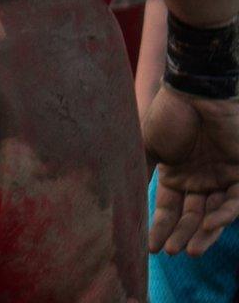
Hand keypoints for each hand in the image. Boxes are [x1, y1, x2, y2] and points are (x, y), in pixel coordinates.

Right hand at [146, 85, 238, 255]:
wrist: (197, 93)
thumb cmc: (170, 116)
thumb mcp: (149, 146)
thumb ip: (139, 170)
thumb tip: (118, 196)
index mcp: (176, 175)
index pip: (169, 209)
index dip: (160, 228)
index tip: (149, 248)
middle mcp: (199, 181)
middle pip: (193, 217)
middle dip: (182, 235)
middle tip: (172, 252)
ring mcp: (221, 178)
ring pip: (215, 214)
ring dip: (204, 233)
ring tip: (189, 250)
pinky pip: (237, 201)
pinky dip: (224, 214)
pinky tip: (210, 224)